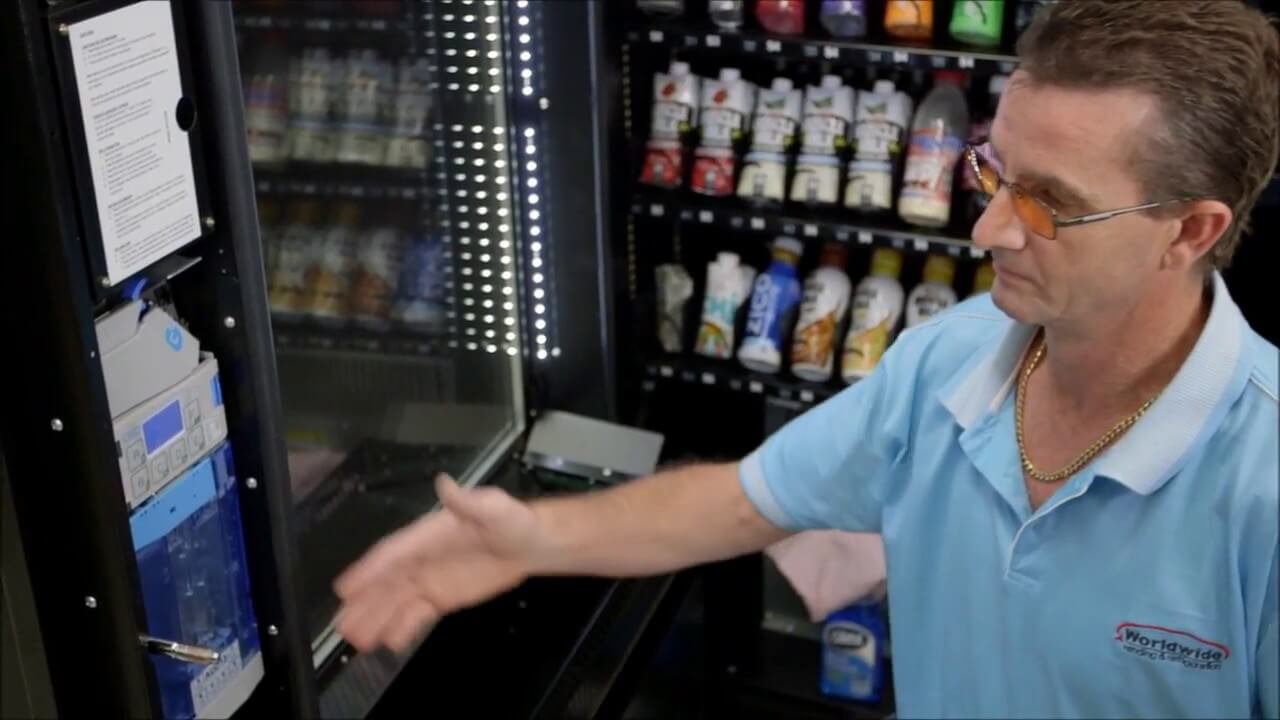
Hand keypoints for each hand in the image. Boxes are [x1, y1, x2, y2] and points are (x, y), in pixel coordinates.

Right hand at [333, 474, 542, 652]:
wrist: (532, 544)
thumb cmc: (512, 521)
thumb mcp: (494, 508)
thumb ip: (468, 501)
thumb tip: (444, 482)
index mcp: (427, 535)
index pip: (394, 553)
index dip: (369, 570)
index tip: (345, 587)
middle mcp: (422, 558)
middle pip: (387, 583)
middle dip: (364, 603)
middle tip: (340, 625)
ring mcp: (430, 580)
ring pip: (396, 602)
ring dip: (376, 619)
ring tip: (355, 640)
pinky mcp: (443, 598)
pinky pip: (417, 614)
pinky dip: (402, 628)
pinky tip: (388, 643)